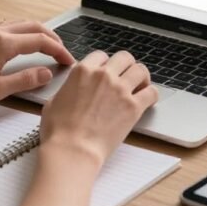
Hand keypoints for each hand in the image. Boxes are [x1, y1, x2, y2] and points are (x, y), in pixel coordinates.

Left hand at [0, 21, 74, 110]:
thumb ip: (25, 80)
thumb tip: (46, 73)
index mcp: (3, 44)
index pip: (41, 41)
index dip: (59, 50)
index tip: (69, 61)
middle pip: (35, 26)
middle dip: (53, 38)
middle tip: (64, 54)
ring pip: (23, 24)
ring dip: (40, 33)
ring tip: (50, 48)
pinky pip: (11, 26)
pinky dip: (26, 32)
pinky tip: (27, 43)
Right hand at [40, 49, 158, 166]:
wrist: (73, 150)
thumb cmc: (59, 131)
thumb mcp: (54, 100)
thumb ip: (68, 88)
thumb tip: (72, 89)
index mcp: (83, 71)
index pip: (101, 55)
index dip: (105, 64)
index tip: (107, 72)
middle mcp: (104, 75)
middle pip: (124, 57)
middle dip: (125, 66)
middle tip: (126, 76)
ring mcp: (120, 90)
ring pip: (141, 70)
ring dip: (141, 77)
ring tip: (140, 86)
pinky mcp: (133, 107)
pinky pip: (152, 92)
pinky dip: (151, 94)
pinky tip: (147, 100)